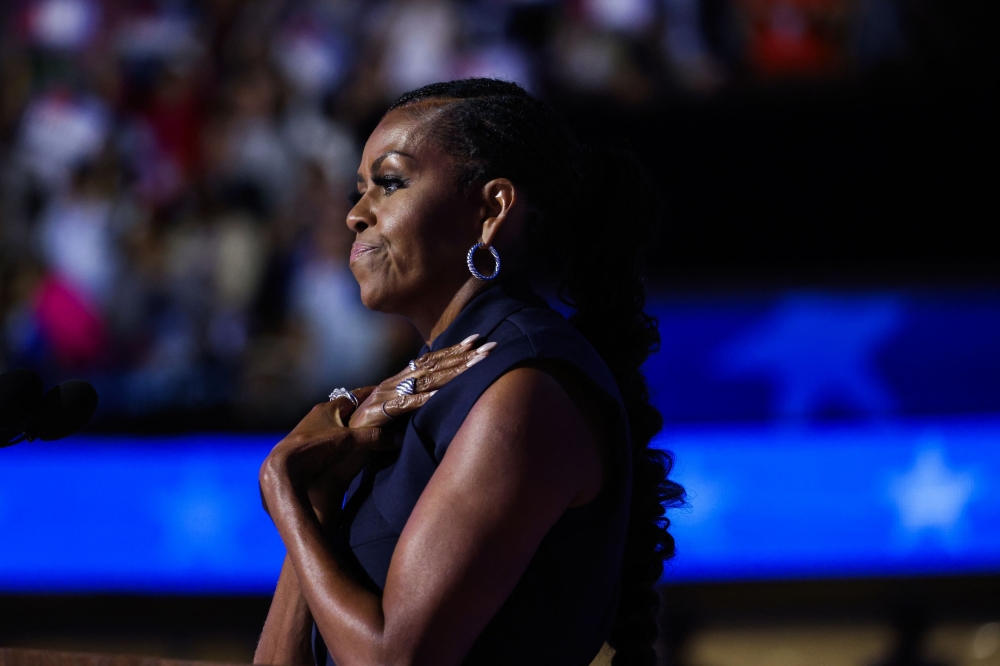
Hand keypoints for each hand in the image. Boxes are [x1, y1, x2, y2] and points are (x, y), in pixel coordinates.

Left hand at [260, 392, 386, 521]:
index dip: (372, 397)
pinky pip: (332, 439)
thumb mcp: (348, 440)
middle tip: (382, 419)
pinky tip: (350, 451)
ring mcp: (312, 431)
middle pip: (348, 411)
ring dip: (352, 430)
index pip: (356, 396)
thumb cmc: (315, 447)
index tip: (387, 397)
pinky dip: (342, 442)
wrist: (284, 469)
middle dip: (363, 414)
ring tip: (370, 436)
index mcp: (328, 407)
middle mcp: (319, 415)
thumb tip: (398, 438)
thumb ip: (373, 437)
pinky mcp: (308, 446)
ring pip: (339, 426)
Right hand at [349, 334, 495, 427]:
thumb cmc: (373, 424)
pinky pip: (408, 404)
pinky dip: (426, 398)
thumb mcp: (399, 408)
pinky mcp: (381, 411)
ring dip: (454, 371)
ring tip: (477, 364)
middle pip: (435, 364)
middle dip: (464, 355)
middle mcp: (396, 381)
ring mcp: (389, 394)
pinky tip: (444, 394)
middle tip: (490, 347)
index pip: (431, 358)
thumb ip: (416, 398)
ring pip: (427, 379)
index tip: (477, 339)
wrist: (342, 437)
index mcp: (401, 378)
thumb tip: (440, 394)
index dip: (454, 349)